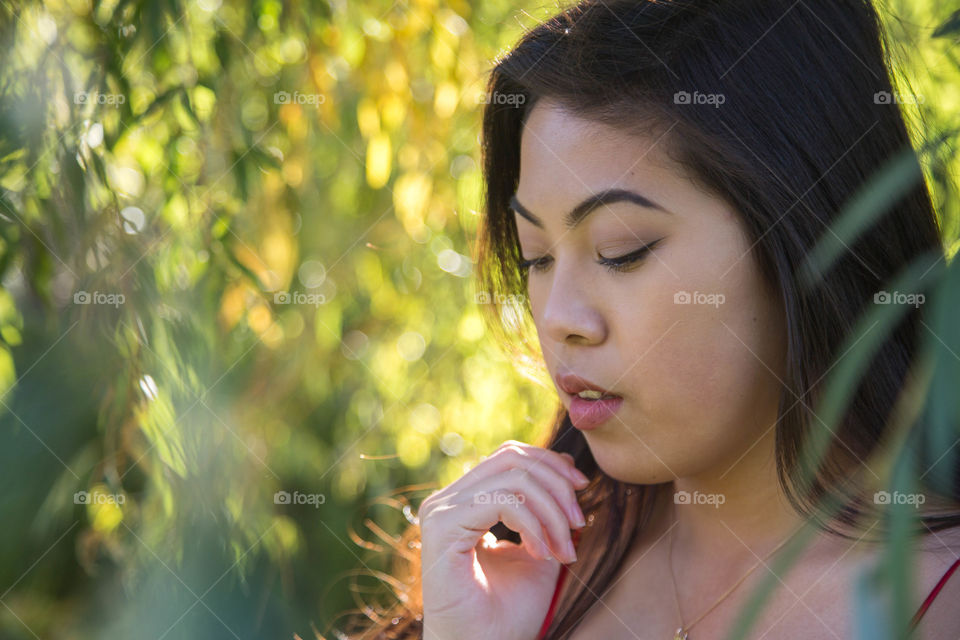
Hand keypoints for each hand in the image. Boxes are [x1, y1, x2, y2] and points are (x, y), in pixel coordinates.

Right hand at [418, 440, 589, 639]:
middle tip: (579, 523)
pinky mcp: (442, 526)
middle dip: (557, 485)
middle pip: (512, 458)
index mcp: (465, 501)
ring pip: (513, 478)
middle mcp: (448, 500)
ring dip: (551, 512)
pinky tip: (542, 555)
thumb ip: (550, 512)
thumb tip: (569, 467)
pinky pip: (501, 501)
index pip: (509, 457)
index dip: (551, 464)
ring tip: (564, 550)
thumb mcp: (541, 550)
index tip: (583, 492)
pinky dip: (532, 525)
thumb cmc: (507, 613)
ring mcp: (441, 511)